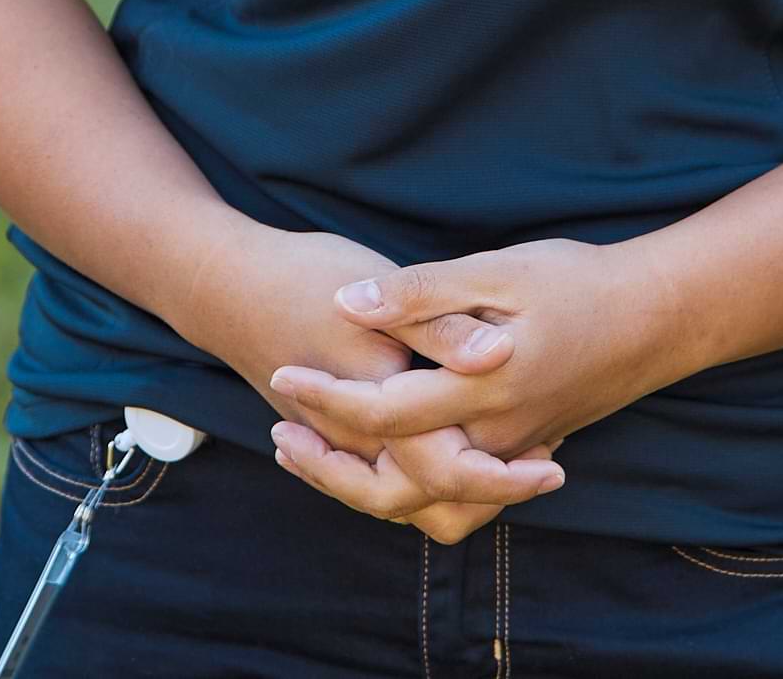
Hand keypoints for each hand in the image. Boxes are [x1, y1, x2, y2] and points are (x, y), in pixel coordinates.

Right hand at [174, 225, 560, 544]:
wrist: (225, 286)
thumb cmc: (302, 279)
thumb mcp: (374, 286)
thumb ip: (437, 325)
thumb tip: (498, 352)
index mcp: (378, 410)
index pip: (454, 470)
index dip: (510, 475)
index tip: (556, 461)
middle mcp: (359, 443)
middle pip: (435, 504)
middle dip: (494, 494)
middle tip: (549, 466)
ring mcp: (343, 445)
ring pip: (412, 499)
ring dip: (462, 490)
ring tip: (513, 461)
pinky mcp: (335, 435)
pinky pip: (390, 475)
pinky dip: (429, 472)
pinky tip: (462, 437)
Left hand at [266, 239, 687, 532]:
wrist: (657, 319)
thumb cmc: (578, 283)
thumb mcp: (497, 271)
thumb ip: (423, 294)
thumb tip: (350, 301)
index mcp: (479, 389)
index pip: (381, 412)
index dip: (323, 396)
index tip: (280, 372)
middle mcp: (494, 437)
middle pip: (395, 480)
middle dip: (329, 463)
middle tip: (280, 433)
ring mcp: (511, 452)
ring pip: (428, 501)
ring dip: (367, 484)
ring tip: (318, 450)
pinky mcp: (524, 452)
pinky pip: (458, 491)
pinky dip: (412, 482)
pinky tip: (385, 448)